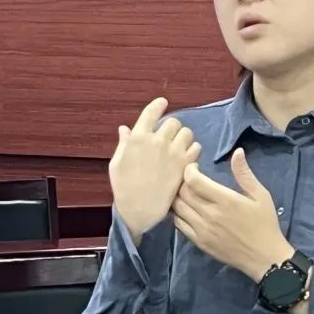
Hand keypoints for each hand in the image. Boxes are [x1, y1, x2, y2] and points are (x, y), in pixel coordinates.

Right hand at [110, 97, 201, 240]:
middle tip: (169, 138)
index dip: (158, 105)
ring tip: (179, 147)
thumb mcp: (117, 164)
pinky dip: (193, 150)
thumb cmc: (124, 188)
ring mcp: (173, 152)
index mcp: (138, 138)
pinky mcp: (185, 165)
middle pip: (173, 122)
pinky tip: (186, 158)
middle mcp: (157, 141)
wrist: (140, 210)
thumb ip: (124, 144)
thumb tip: (125, 128)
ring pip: (187, 132)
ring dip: (183, 138)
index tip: (163, 102)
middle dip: (171, 128)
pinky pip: (196, 147)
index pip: (151, 112)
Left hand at [171, 148, 293, 281]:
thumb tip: (237, 152)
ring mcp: (202, 230)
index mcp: (225, 200)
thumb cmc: (264, 223)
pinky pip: (179, 224)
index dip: (189, 170)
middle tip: (188, 177)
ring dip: (177, 196)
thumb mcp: (261, 195)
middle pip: (182, 192)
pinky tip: (184, 208)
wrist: (264, 257)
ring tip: (184, 191)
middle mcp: (210, 215)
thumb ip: (245, 174)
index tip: (195, 167)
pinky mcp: (198, 242)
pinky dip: (177, 213)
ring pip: (177, 208)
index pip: (194, 180)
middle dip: (181, 180)